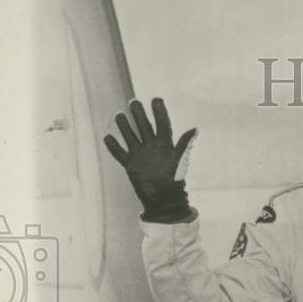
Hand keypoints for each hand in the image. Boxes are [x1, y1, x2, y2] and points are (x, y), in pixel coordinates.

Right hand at [104, 98, 196, 222]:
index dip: (159, 111)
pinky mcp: (130, 165)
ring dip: (124, 126)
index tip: (155, 99)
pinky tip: (107, 137)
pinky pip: (119, 153)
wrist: (164, 202)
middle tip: (133, 103)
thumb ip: (184, 145)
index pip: (162, 124)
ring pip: (130, 136)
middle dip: (138, 114)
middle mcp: (152, 147)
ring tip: (119, 116)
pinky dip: (113, 146)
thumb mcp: (180, 162)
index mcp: (166, 145)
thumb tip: (195, 129)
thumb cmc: (175, 183)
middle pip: (144, 126)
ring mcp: (140, 155)